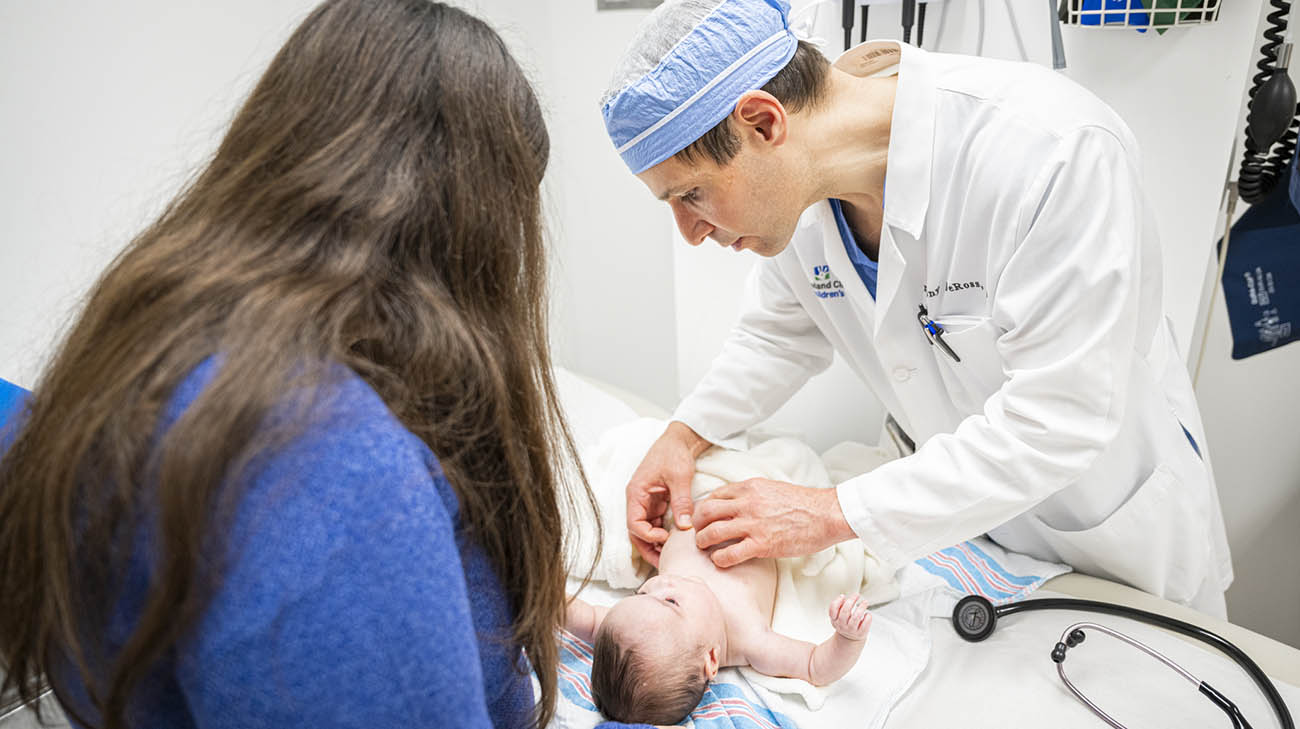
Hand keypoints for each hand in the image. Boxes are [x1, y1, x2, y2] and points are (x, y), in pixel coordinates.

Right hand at [624, 422, 711, 566]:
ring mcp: (647, 503)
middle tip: (665, 562)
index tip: (664, 539)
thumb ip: (681, 502)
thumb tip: (684, 527)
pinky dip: (663, 534)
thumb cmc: (674, 453)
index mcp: (636, 493)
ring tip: (671, 557)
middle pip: (637, 532)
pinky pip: (656, 524)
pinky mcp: (657, 503)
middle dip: (649, 548)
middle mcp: (638, 500)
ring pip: (646, 530)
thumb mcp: (679, 477)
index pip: (634, 523)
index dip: (647, 535)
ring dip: (656, 544)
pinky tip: (675, 543)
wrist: (680, 440)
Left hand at [692, 478, 855, 567]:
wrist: (826, 514)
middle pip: (706, 512)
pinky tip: (720, 561)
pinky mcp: (762, 544)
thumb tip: (738, 502)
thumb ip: (753, 494)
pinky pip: (729, 554)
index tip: (703, 517)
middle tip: (697, 532)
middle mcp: (747, 503)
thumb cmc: (804, 503)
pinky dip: (719, 559)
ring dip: (703, 541)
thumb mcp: (773, 488)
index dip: (704, 507)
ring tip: (703, 547)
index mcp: (750, 488)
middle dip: (697, 523)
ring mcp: (753, 524)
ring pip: (713, 532)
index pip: (714, 495)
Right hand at [829, 593, 871, 639]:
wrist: (850, 639)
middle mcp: (841, 625)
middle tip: (857, 594)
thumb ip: (839, 606)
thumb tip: (842, 598)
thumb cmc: (845, 622)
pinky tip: (868, 614)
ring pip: (856, 617)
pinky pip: (865, 624)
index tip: (843, 596)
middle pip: (845, 612)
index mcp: (835, 620)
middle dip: (851, 600)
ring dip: (861, 607)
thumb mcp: (839, 616)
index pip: (832, 610)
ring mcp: (851, 630)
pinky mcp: (860, 633)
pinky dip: (868, 617)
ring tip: (865, 602)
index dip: (837, 601)